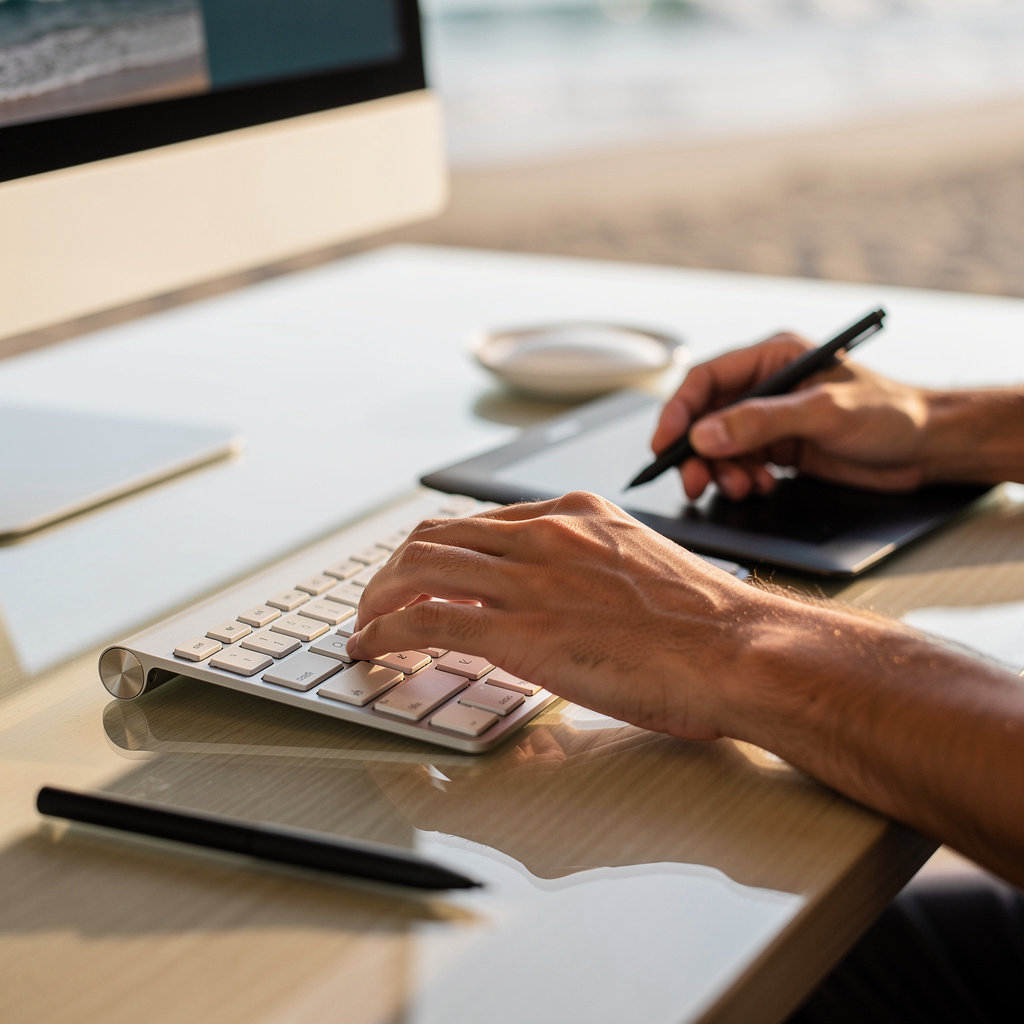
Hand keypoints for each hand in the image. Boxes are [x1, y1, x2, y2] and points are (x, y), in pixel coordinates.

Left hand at [348, 491, 764, 741]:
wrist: (737, 650)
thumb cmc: (705, 625)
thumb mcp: (640, 571)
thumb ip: (589, 573)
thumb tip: (560, 602)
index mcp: (576, 515)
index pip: (481, 521)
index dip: (441, 550)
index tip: (425, 575)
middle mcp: (545, 533)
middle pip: (436, 533)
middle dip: (396, 568)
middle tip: (380, 599)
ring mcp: (529, 578)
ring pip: (418, 565)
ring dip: (378, 596)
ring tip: (366, 625)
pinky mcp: (519, 630)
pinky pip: (425, 620)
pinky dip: (385, 632)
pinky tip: (372, 648)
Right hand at [652, 333, 933, 500]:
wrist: (927, 447)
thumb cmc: (889, 414)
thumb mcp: (822, 414)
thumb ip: (761, 422)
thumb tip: (704, 435)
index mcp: (773, 359)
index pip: (706, 380)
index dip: (678, 411)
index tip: (665, 444)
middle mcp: (766, 387)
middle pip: (706, 418)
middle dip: (697, 453)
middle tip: (695, 482)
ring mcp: (771, 420)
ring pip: (720, 447)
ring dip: (721, 471)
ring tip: (741, 487)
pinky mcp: (780, 448)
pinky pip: (741, 464)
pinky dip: (741, 480)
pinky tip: (759, 486)